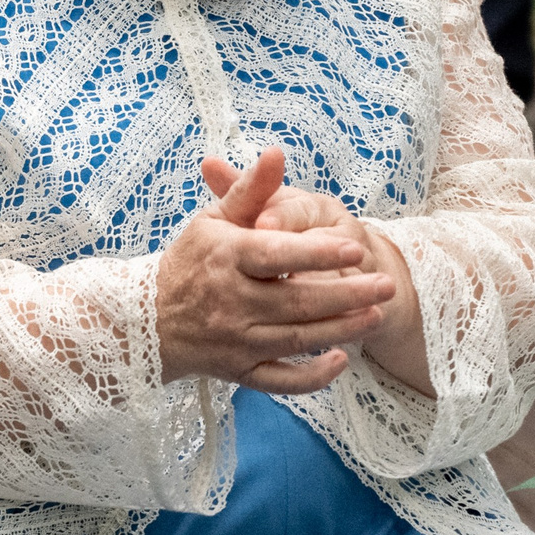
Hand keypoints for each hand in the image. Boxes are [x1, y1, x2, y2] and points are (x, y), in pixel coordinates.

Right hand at [157, 147, 394, 393]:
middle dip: (347, 295)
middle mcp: (230, 301)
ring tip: (376, 314)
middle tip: (387, 285)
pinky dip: (311, 377)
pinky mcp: (240, 371)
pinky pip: (280, 380)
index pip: (276, 254)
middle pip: (298, 301)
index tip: (354, 249)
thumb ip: (250, 189)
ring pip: (297, 338)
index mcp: (226, 257)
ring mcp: (236, 340)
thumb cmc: (190, 262)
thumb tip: (277, 153)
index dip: (316, 254)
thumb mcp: (214, 219)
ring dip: (342, 329)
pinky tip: (339, 361)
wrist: (147, 320)